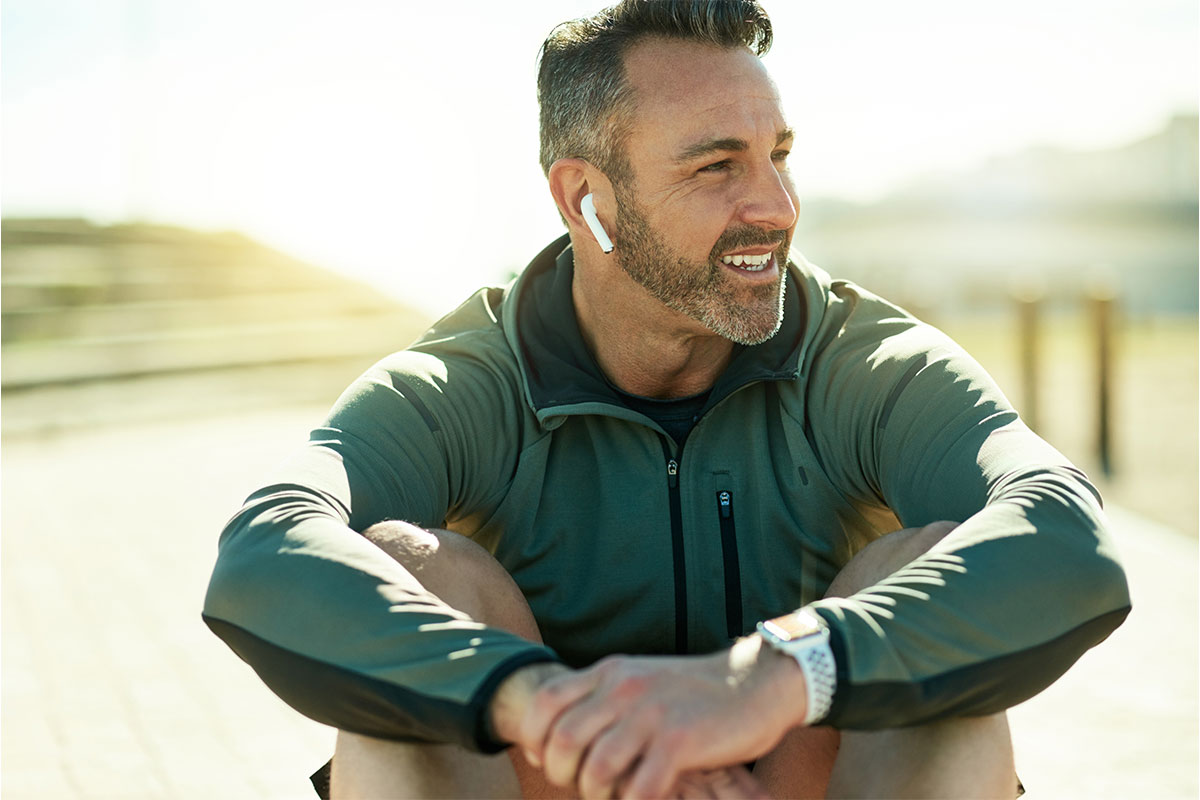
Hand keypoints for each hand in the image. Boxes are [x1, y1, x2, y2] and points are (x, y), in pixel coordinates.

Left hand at [500, 636, 807, 798]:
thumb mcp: (640, 680)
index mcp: (611, 672)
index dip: (534, 736)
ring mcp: (652, 714)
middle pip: (563, 740)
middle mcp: (625, 688)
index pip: (546, 700)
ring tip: (611, 796)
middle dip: (561, 774)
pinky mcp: (680, 740)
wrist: (754, 682)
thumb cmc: (693, 693)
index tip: (543, 759)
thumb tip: (554, 739)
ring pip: (596, 769)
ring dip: (596, 794)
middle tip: (579, 784)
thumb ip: (601, 699)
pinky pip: (639, 788)